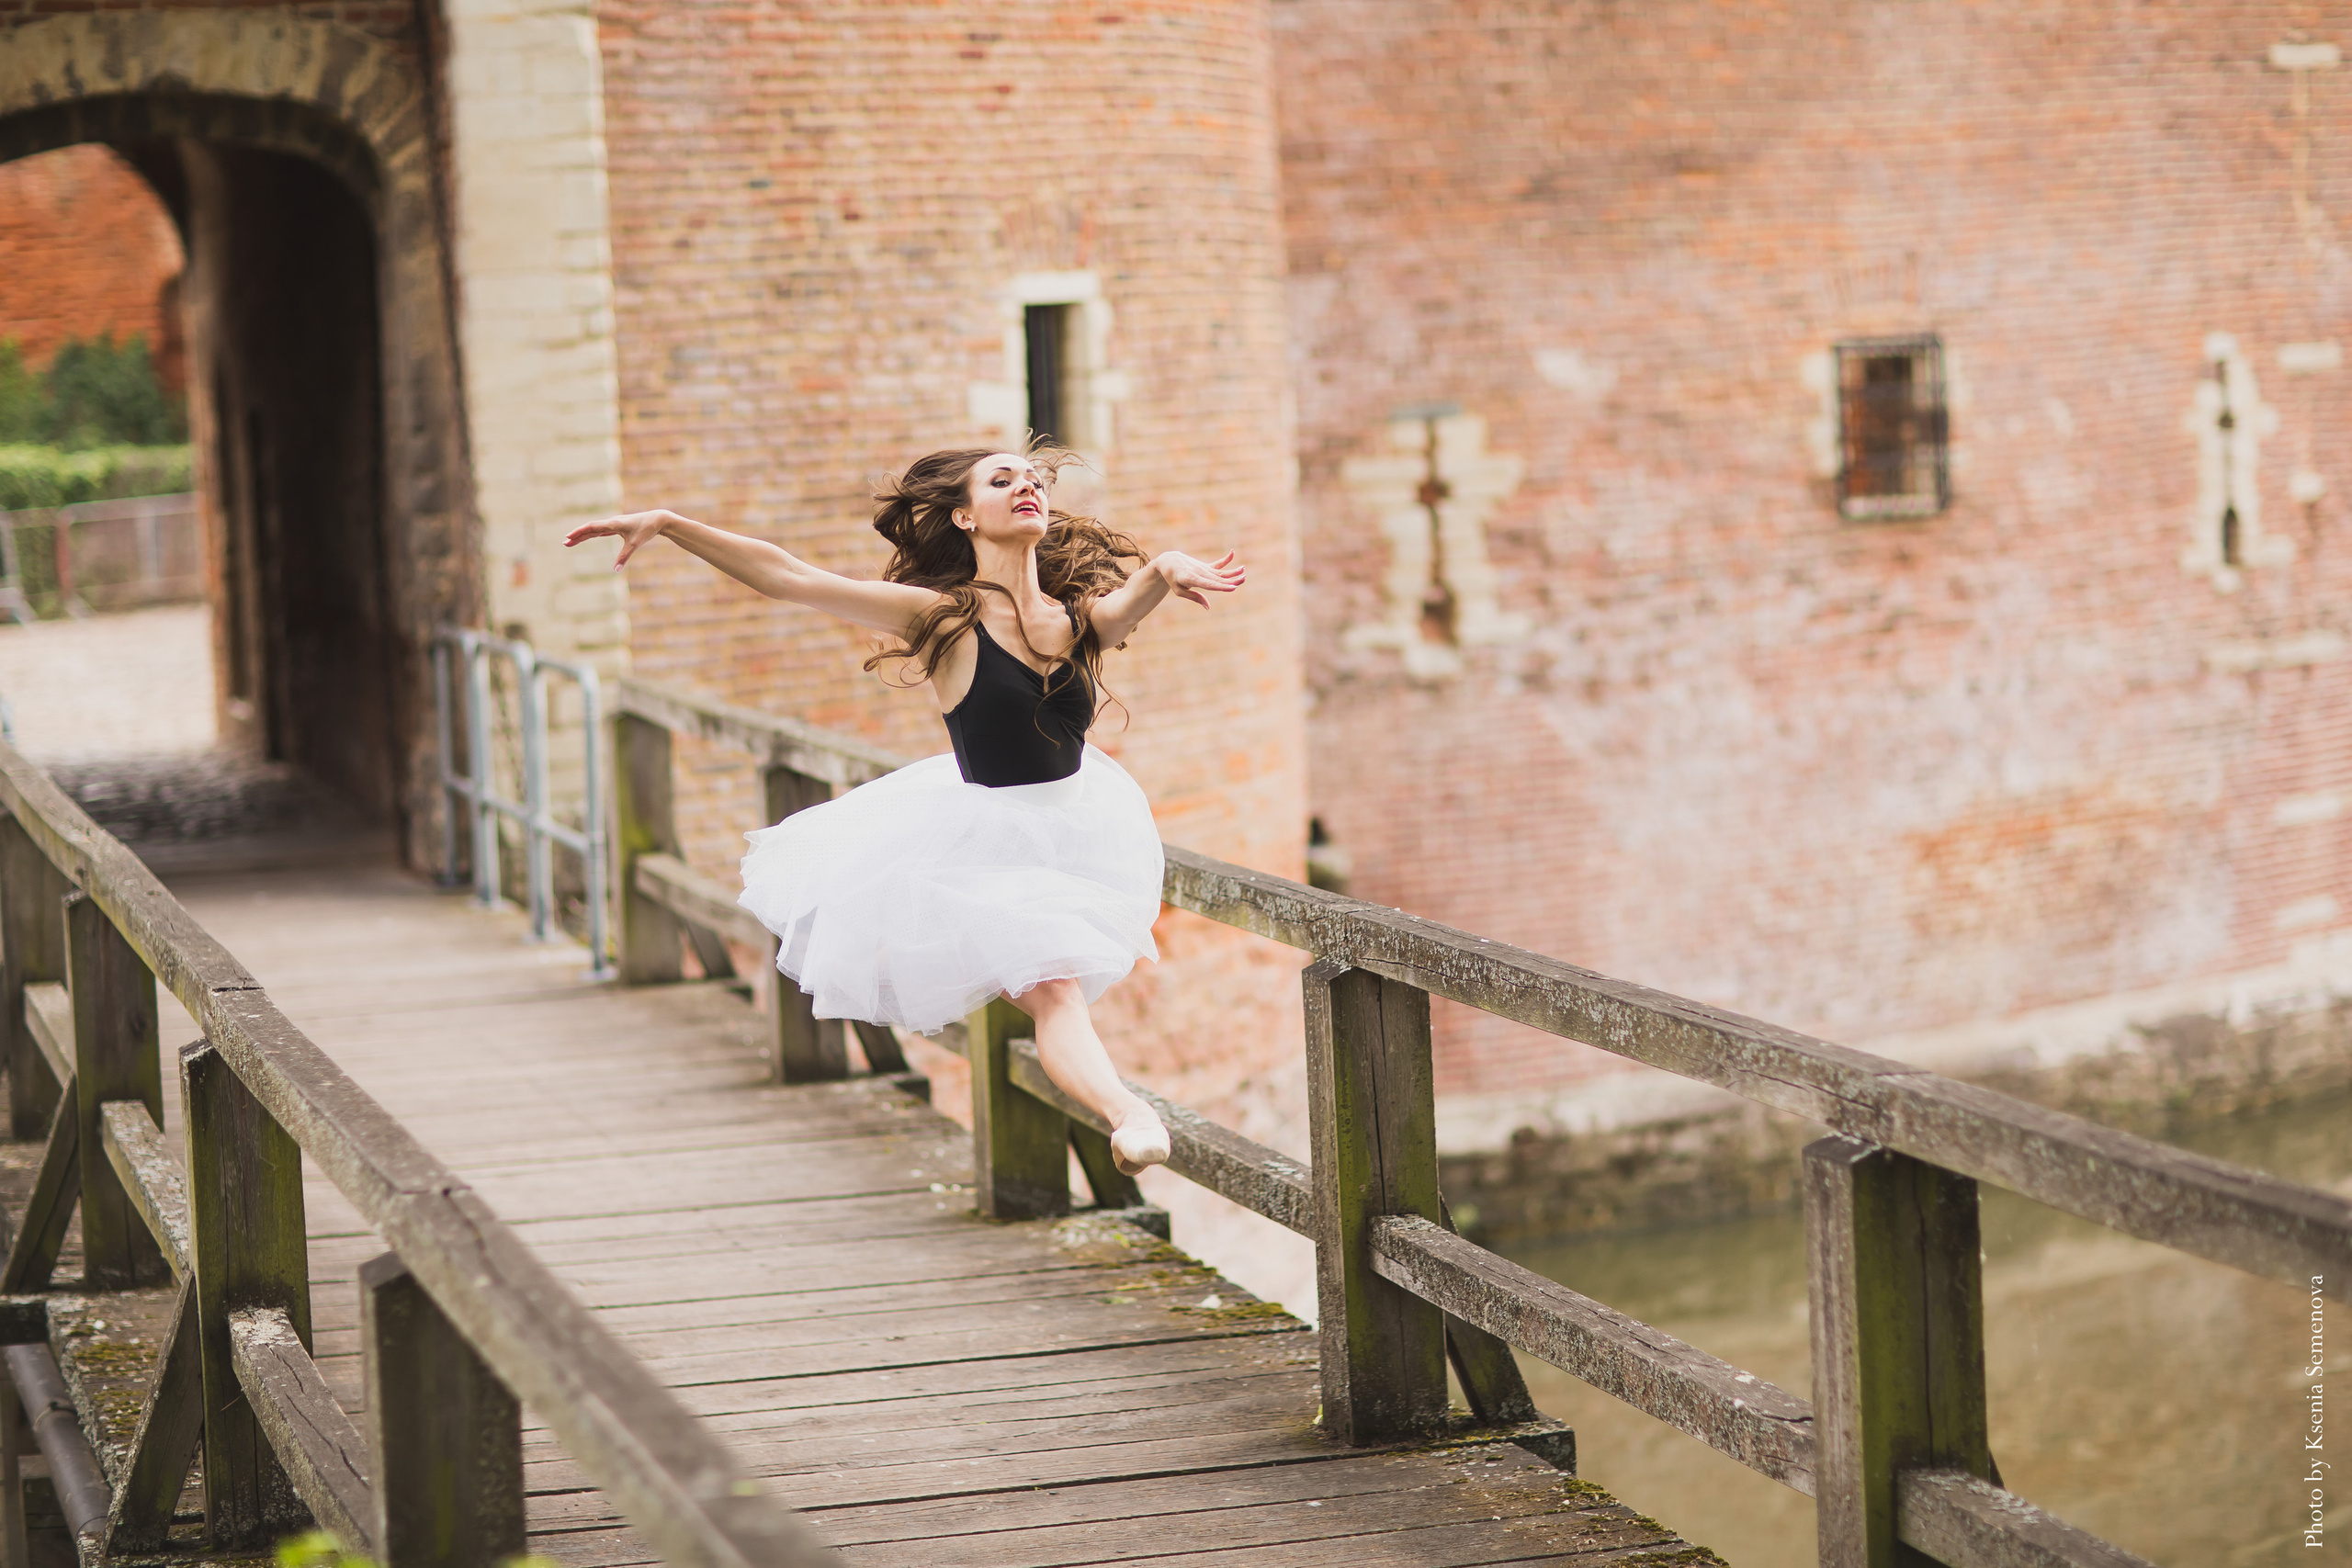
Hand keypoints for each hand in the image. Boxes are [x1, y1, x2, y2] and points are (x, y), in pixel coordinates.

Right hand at [563, 509, 681, 568]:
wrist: (657, 520)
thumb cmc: (646, 530)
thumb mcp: (634, 544)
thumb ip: (624, 557)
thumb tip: (616, 570)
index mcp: (613, 524)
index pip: (591, 527)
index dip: (579, 532)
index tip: (568, 537)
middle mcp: (611, 522)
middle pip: (590, 529)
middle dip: (577, 536)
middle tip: (565, 543)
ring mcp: (614, 524)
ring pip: (595, 530)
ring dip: (583, 535)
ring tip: (572, 541)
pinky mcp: (618, 527)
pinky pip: (602, 531)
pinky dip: (593, 534)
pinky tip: (588, 537)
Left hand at [1157, 550, 1245, 606]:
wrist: (1169, 561)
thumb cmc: (1172, 578)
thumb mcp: (1179, 590)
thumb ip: (1194, 597)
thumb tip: (1208, 607)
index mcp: (1191, 579)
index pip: (1209, 584)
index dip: (1221, 587)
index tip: (1232, 587)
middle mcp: (1200, 572)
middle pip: (1218, 578)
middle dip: (1231, 579)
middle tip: (1243, 579)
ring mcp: (1203, 568)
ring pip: (1221, 572)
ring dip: (1232, 571)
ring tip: (1243, 570)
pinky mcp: (1205, 566)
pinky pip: (1218, 564)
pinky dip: (1226, 559)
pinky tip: (1232, 552)